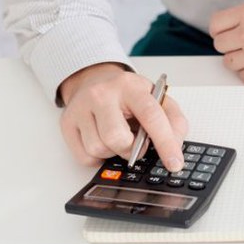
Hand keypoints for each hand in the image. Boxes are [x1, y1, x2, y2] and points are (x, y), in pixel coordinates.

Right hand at [59, 62, 186, 171]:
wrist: (96, 80)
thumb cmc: (130, 95)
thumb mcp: (158, 99)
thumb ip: (174, 122)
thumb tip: (175, 148)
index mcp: (131, 87)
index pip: (151, 116)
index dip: (165, 143)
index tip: (175, 164)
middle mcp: (103, 94)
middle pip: (117, 138)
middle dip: (131, 150)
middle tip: (136, 144)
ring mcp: (81, 108)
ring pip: (98, 149)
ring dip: (114, 152)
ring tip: (118, 137)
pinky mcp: (67, 123)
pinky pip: (84, 157)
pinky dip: (98, 157)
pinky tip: (103, 141)